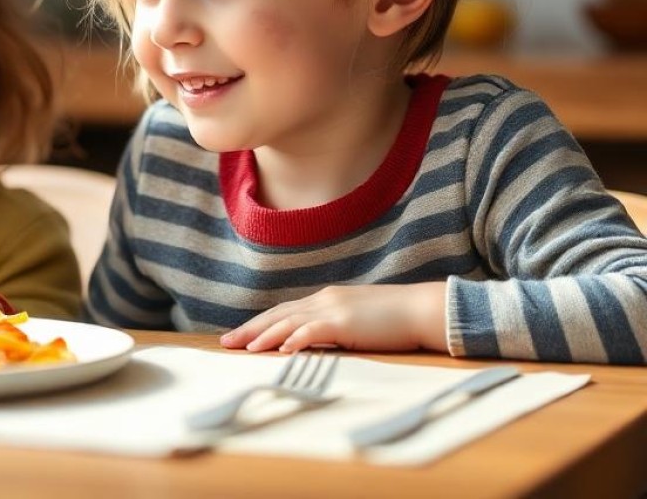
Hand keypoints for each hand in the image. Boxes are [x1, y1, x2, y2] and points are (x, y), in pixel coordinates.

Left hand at [222, 282, 447, 353]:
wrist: (424, 309)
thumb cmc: (395, 320)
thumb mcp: (358, 322)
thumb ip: (336, 328)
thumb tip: (318, 344)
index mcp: (326, 301)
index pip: (284, 312)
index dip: (260, 323)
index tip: (240, 336)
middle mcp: (324, 300)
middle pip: (278, 314)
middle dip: (250, 328)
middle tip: (226, 342)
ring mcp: (333, 309)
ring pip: (289, 321)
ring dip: (264, 335)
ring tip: (243, 347)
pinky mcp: (345, 321)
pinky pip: (313, 330)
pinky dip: (294, 338)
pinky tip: (280, 349)